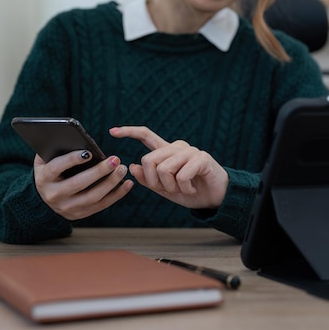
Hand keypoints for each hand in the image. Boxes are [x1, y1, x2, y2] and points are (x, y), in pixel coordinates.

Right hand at [34, 151, 133, 220]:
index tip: (89, 152)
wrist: (45, 198)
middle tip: (115, 159)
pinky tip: (127, 183)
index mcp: (44, 179)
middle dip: (99, 171)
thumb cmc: (50, 170)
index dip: (71, 160)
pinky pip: (101, 205)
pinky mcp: (80, 214)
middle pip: (78, 184)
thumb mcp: (45, 160)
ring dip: (110, 183)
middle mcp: (54, 195)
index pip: (56, 168)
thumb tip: (71, 136)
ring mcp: (67, 207)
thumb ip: (55, 149)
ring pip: (92, 197)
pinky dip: (117, 194)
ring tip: (122, 169)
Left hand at [109, 126, 228, 208]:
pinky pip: (181, 176)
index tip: (112, 131)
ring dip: (170, 187)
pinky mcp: (201, 158)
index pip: (146, 135)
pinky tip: (193, 189)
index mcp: (167, 152)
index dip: (129, 132)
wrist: (216, 198)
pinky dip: (185, 189)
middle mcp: (177, 147)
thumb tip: (131, 166)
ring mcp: (190, 150)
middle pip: (148, 160)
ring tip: (183, 189)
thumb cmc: (192, 192)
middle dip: (153, 181)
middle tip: (167, 190)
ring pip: (163, 169)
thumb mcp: (165, 189)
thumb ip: (149, 179)